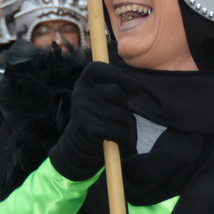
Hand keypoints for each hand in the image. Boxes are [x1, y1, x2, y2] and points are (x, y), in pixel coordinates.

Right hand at [48, 62, 134, 180]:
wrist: (78, 145)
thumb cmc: (97, 116)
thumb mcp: (99, 95)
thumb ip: (112, 84)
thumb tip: (135, 84)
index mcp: (84, 81)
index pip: (101, 68)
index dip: (120, 77)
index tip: (133, 88)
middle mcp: (80, 93)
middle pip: (116, 92)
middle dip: (123, 106)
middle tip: (116, 115)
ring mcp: (83, 111)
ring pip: (119, 114)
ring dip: (124, 124)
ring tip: (115, 128)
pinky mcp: (89, 129)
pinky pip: (117, 131)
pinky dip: (124, 138)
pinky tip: (119, 141)